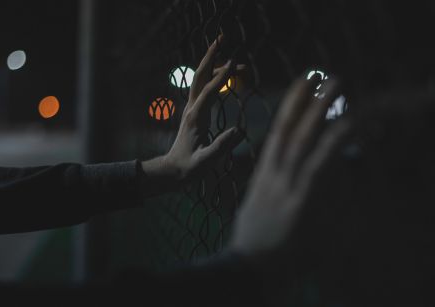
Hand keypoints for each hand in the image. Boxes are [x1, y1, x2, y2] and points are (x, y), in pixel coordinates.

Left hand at [141, 37, 244, 196]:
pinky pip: (203, 89)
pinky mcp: (194, 113)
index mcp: (195, 118)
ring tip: (232, 57)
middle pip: (200, 76)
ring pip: (201, 80)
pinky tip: (223, 74)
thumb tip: (240, 130)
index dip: (222, 77)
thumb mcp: (205, 162)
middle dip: (210, 56)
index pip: (210, 92)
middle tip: (222, 39)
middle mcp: (192, 109)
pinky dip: (213, 77)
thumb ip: (221, 147)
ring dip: (213, 65)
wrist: (172, 171)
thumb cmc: (188, 168)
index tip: (236, 62)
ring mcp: (192, 109)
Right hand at [229, 74, 349, 257]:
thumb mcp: (256, 211)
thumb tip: (277, 183)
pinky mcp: (301, 200)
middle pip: (289, 128)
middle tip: (318, 73)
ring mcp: (286, 184)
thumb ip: (269, 192)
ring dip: (321, 108)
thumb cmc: (252, 243)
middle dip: (304, 99)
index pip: (278, 134)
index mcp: (264, 175)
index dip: (289, 109)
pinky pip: (320, 164)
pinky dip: (334, 141)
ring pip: (304, 138)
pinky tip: (347, 123)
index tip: (300, 87)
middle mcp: (273, 173)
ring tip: (336, 85)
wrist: (247, 266)